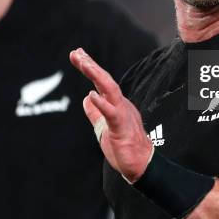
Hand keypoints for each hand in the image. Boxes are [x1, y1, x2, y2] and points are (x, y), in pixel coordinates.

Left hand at [69, 48, 152, 181]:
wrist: (141, 165)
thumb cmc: (124, 147)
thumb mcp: (103, 127)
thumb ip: (95, 112)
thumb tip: (86, 99)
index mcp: (116, 104)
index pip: (101, 82)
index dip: (90, 67)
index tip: (77, 54)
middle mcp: (120, 104)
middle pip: (105, 80)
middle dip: (90, 65)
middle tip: (76, 53)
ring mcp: (122, 114)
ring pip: (110, 90)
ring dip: (97, 76)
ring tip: (84, 63)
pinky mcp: (121, 127)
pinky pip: (112, 113)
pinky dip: (102, 103)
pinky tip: (91, 95)